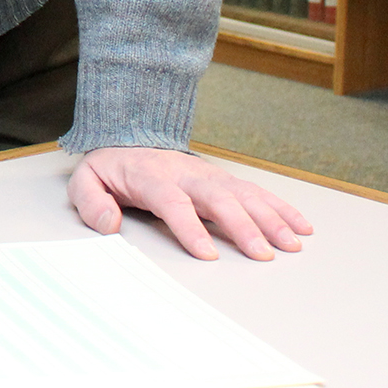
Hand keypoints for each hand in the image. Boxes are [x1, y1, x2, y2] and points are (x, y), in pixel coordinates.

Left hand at [70, 147, 312, 260]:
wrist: (129, 132)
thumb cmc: (111, 165)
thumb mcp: (86, 180)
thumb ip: (91, 203)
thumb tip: (110, 226)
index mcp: (151, 176)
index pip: (172, 201)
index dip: (189, 227)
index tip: (206, 253)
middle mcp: (186, 174)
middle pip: (218, 198)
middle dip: (243, 226)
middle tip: (263, 254)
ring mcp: (208, 175)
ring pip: (244, 195)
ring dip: (271, 219)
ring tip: (292, 244)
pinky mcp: (223, 179)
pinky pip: (256, 192)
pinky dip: (281, 208)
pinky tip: (301, 226)